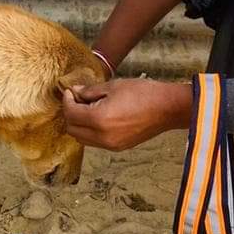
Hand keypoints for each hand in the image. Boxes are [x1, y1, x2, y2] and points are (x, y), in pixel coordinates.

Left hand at [61, 78, 193, 150]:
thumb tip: (75, 92)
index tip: (70, 91)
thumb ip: (90, 91)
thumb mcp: (113, 86)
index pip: (71, 114)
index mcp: (98, 119)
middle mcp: (102, 136)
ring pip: (82, 139)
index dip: (67, 101)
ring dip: (79, 124)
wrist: (167, 108)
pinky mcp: (118, 147)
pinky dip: (90, 131)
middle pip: (72, 130)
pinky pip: (95, 142)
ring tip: (87, 108)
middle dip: (70, 114)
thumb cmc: (143, 93)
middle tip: (76, 99)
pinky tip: (98, 117)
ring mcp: (110, 145)